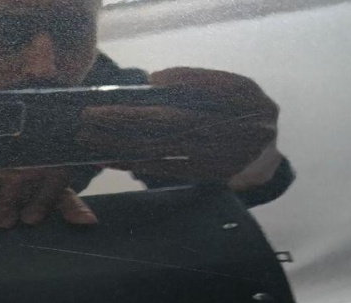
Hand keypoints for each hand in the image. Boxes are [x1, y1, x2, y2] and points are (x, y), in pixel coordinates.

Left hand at [79, 67, 280, 185]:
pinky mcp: (195, 175)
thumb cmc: (247, 114)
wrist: (263, 160)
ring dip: (119, 144)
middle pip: (165, 122)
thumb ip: (203, 81)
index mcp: (233, 102)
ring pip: (156, 148)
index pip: (198, 90)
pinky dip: (131, 163)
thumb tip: (157, 79)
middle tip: (89, 115)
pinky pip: (158, 169)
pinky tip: (107, 158)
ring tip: (88, 137)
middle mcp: (217, 130)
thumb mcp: (239, 89)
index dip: (175, 85)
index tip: (147, 81)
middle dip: (124, 119)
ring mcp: (205, 156)